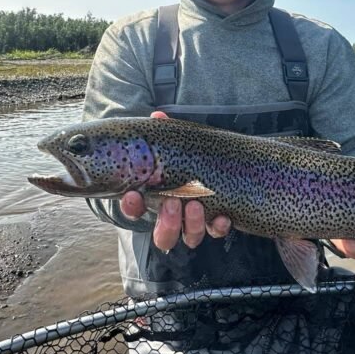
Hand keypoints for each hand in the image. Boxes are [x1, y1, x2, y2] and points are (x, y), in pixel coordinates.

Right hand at [118, 111, 231, 250]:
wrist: (207, 168)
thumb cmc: (175, 160)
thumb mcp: (167, 148)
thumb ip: (160, 135)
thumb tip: (158, 116)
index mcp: (152, 201)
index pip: (134, 210)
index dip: (132, 206)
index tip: (132, 195)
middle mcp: (171, 219)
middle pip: (163, 236)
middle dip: (167, 223)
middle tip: (172, 202)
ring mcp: (192, 223)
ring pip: (189, 237)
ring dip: (192, 224)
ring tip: (196, 205)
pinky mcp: (212, 222)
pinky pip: (215, 231)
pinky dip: (218, 226)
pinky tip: (223, 217)